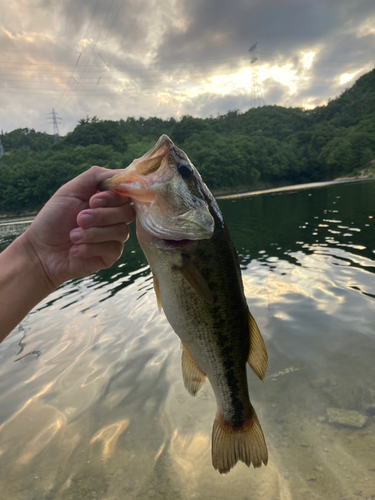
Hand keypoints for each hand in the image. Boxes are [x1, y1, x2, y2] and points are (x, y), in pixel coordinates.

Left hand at [20, 166, 135, 289]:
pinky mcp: (110, 256)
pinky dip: (91, 248)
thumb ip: (96, 176)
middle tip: (79, 219)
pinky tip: (75, 250)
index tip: (93, 201)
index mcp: (106, 201)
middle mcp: (113, 218)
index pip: (126, 194)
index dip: (113, 197)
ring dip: (93, 233)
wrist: (40, 251)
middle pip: (127, 212)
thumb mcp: (71, 190)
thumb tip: (126, 173)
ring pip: (122, 231)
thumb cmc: (53, 219)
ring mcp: (113, 237)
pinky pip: (114, 249)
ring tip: (73, 236)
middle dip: (102, 216)